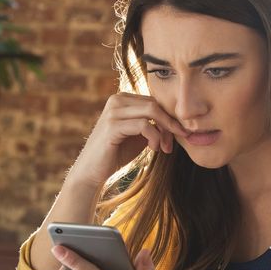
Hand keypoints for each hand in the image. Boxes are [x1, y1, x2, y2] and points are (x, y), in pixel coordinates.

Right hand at [69, 92, 187, 186]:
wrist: (92, 170)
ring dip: (163, 131)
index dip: (169, 118)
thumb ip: (154, 124)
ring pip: (152, 111)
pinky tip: (154, 149)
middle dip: (169, 124)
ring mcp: (113, 111)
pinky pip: (144, 125)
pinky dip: (154, 137)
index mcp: (123, 98)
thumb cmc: (117, 153)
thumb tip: (177, 120)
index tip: (177, 136)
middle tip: (172, 144)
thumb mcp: (139, 135)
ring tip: (163, 148)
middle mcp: (117, 99)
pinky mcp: (112, 126)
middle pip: (155, 104)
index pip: (154, 101)